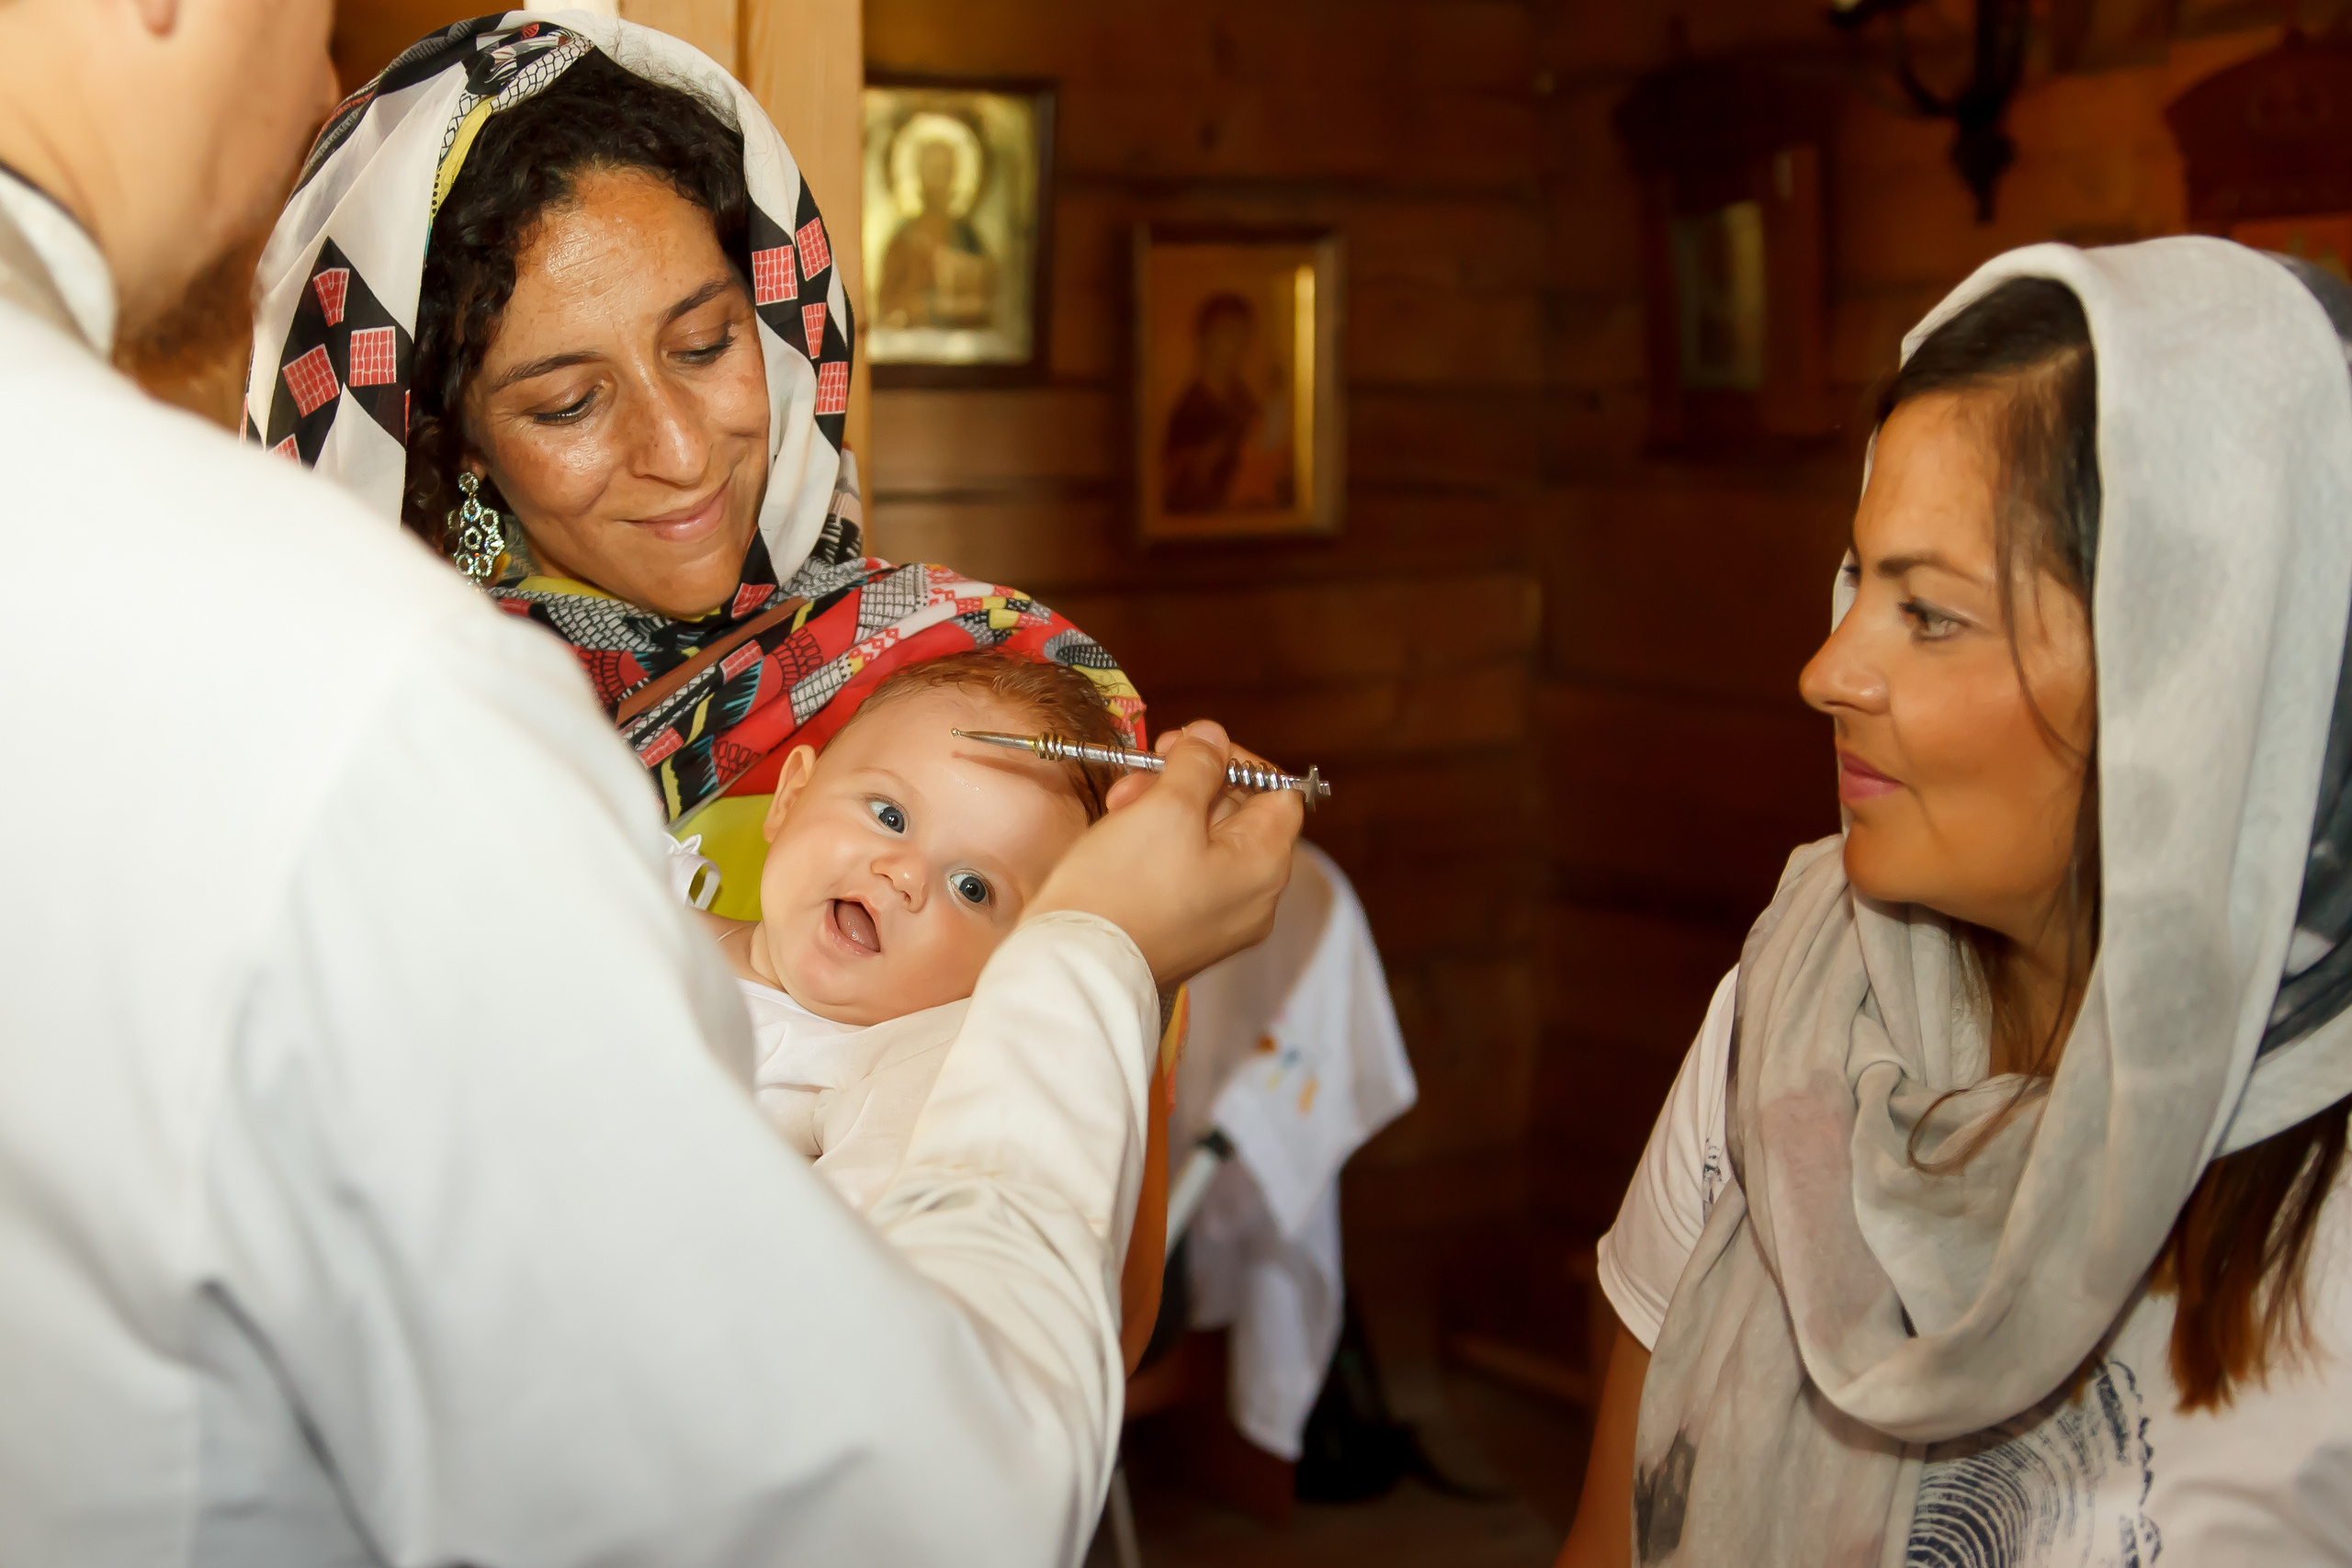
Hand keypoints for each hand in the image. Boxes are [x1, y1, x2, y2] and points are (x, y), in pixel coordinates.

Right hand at [1031, 720, 1301, 986]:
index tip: (1193, 746)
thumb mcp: (1164, 807)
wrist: (1075, 965)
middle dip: (1190, 781)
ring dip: (1165, 808)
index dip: (1239, 759)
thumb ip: (1198, 763)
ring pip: (1205, 841)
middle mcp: (1253, 899)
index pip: (1279, 793)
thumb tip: (1213, 737)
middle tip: (1144, 768)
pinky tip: (1119, 834)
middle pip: (1239, 815)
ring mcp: (1219, 920)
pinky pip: (1183, 873)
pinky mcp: (1183, 932)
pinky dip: (1157, 845)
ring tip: (1119, 802)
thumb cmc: (1123, 887)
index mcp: (1264, 867)